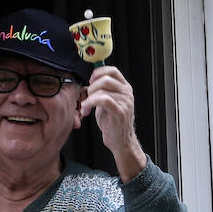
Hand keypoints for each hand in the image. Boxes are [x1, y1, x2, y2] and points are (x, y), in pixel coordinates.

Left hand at [78, 66, 146, 181]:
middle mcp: (127, 93)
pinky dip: (90, 103)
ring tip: (85, 107)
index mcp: (125, 88)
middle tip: (86, 96)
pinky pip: (102, 100)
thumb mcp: (107, 101)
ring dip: (88, 98)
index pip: (113, 70)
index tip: (90, 81)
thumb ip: (102, 89)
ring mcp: (125, 102)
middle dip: (91, 87)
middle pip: (105, 78)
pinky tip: (87, 110)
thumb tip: (90, 79)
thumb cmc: (112, 122)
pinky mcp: (119, 112)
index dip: (98, 72)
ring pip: (102, 90)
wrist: (120, 141)